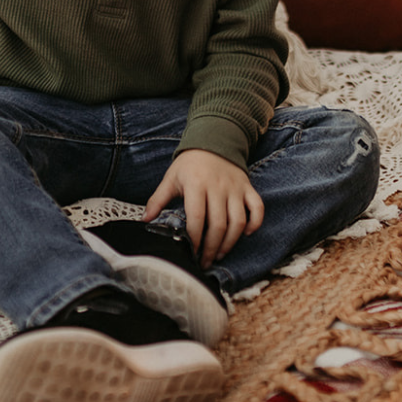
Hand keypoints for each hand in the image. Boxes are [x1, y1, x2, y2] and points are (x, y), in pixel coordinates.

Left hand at [143, 147, 264, 265]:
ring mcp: (235, 189)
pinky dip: (255, 223)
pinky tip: (245, 234)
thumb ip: (158, 200)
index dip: (195, 238)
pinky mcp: (248, 188)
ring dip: (231, 241)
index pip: (197, 217)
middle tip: (205, 260)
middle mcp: (217, 187)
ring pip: (238, 221)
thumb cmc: (189, 165)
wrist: (213, 142)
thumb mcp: (171, 178)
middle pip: (218, 224)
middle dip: (212, 246)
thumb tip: (144, 220)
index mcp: (195, 184)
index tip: (191, 252)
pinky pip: (258, 209)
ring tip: (220, 253)